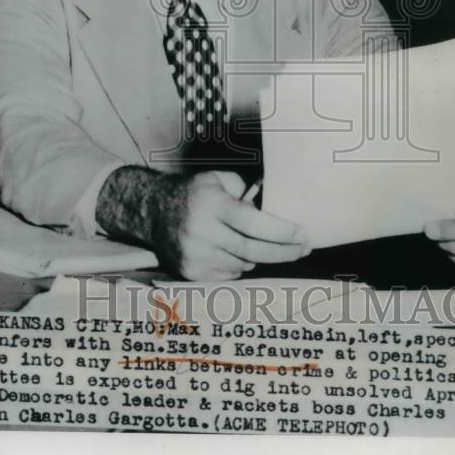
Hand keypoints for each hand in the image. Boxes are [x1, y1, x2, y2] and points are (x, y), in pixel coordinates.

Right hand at [153, 170, 309, 280]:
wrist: (150, 210)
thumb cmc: (193, 193)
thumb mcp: (218, 180)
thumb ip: (248, 192)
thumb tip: (279, 208)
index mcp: (211, 204)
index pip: (252, 223)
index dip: (281, 232)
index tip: (302, 233)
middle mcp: (200, 231)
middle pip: (252, 251)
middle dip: (284, 252)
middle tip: (303, 248)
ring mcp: (194, 255)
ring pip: (243, 265)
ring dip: (258, 257)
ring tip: (260, 243)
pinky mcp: (190, 272)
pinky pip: (229, 275)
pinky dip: (239, 265)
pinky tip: (233, 250)